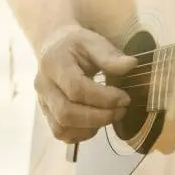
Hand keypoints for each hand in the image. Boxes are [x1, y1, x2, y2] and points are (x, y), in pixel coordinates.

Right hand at [35, 24, 136, 142]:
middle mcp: (43, 86)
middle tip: (121, 111)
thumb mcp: (93, 41)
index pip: (76, 89)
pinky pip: (61, 134)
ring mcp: (42, 103)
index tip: (124, 98)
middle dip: (99, 117)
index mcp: (54, 64)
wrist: (53, 47)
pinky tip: (97, 122)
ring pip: (61, 128)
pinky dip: (81, 134)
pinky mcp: (47, 114)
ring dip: (91, 128)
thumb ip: (110, 55)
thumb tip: (132, 65)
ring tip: (110, 116)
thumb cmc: (76, 44)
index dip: (103, 98)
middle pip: (66, 113)